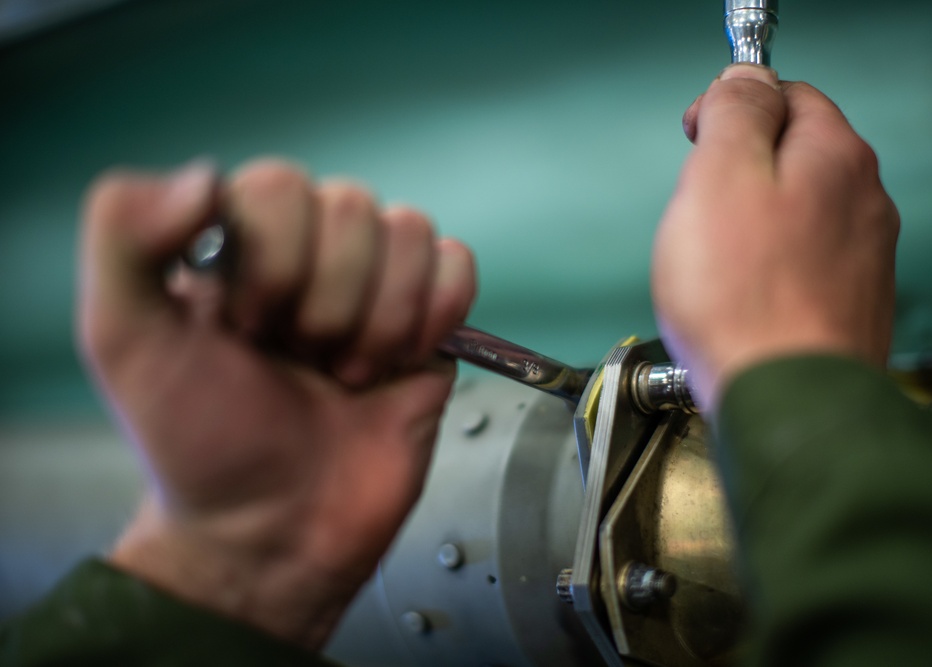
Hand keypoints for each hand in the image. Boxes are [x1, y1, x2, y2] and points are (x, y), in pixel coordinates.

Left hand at [77, 159, 475, 647]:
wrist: (278, 531)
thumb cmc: (200, 443)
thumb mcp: (124, 340)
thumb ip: (123, 237)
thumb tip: (204, 174)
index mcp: (239, 244)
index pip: (280, 185)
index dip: (273, 259)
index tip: (246, 331)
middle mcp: (310, 255)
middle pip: (352, 205)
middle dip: (325, 302)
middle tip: (297, 359)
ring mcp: (375, 286)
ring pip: (409, 231)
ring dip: (376, 319)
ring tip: (344, 373)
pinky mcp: (430, 323)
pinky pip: (456, 264)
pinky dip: (434, 312)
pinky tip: (400, 360)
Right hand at [652, 65, 899, 412]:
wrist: (783, 400)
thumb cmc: (745, 301)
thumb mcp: (718, 176)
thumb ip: (733, 113)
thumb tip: (743, 81)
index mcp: (835, 157)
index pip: (788, 94)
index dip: (732, 107)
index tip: (697, 135)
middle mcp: (862, 203)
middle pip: (792, 157)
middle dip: (738, 173)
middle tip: (698, 212)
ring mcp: (860, 258)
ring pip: (793, 215)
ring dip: (750, 227)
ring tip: (715, 264)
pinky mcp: (847, 305)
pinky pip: (798, 265)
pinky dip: (766, 272)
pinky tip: (740, 299)